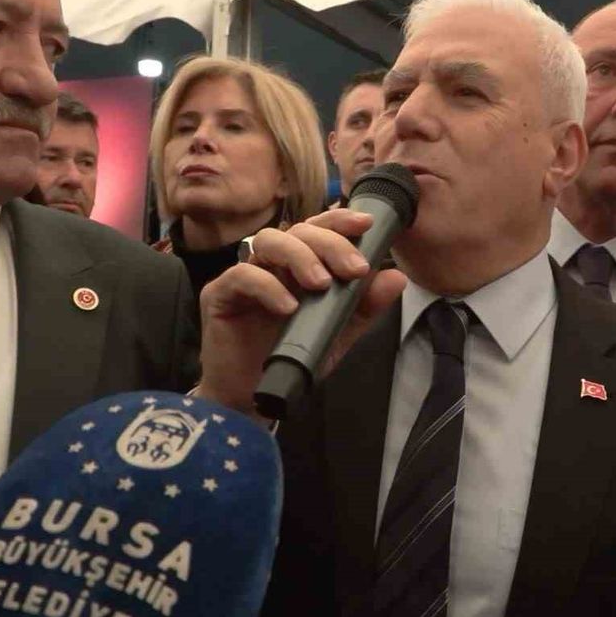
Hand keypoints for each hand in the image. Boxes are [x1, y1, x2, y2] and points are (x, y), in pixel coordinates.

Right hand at [195, 209, 406, 415]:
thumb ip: (364, 306)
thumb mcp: (337, 332)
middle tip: (353, 270)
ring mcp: (244, 275)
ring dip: (300, 256)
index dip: (340, 219)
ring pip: (268, 241)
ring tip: (320, 284)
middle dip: (330, 244)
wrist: (254, 396)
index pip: (318, 227)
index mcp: (298, 263)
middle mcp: (271, 262)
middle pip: (298, 230)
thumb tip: (396, 277)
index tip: (367, 224)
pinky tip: (288, 306)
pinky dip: (268, 286)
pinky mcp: (219, 294)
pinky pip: (242, 275)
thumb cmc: (292, 355)